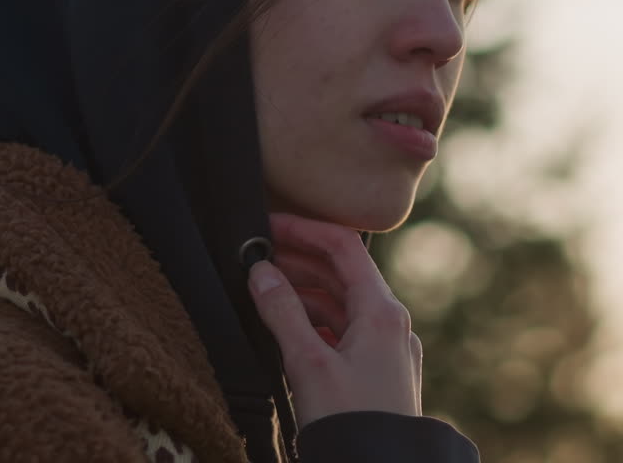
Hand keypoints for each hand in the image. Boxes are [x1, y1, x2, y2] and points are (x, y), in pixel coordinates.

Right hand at [247, 212, 421, 429]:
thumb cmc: (351, 426)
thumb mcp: (308, 365)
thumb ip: (281, 312)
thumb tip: (259, 270)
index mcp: (382, 311)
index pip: (343, 246)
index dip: (303, 230)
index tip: (268, 225)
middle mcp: (392, 324)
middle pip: (343, 272)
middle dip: (299, 259)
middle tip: (258, 255)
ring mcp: (388, 350)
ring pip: (343, 303)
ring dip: (305, 290)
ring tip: (265, 288)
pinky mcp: (380, 375)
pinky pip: (347, 331)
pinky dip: (316, 320)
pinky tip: (288, 328)